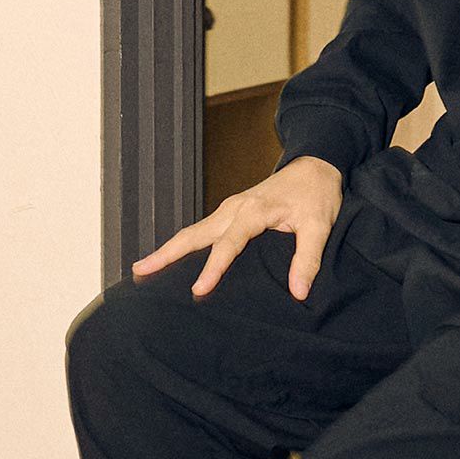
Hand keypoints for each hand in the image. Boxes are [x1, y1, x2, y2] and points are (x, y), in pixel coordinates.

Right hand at [130, 155, 343, 300]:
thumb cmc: (317, 195)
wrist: (316, 166)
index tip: (198, 290)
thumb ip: (308, 258)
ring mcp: (230, 209)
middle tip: (139, 271)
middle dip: (166, 253)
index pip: (228, 244)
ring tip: (144, 268)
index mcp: (254, 211)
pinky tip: (175, 259)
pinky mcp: (232, 212)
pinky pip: (203, 230)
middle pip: (194, 234)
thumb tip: (299, 291)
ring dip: (170, 249)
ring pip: (194, 231)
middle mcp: (235, 208)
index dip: (213, 268)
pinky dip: (185, 244)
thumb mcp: (320, 226)